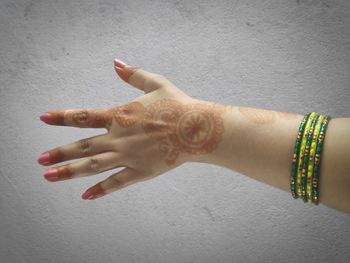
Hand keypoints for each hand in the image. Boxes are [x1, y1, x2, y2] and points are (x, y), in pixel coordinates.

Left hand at [38, 58, 225, 199]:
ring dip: (70, 171)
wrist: (196, 128)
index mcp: (121, 116)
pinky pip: (117, 182)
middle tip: (40, 160)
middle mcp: (119, 137)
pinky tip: (86, 196)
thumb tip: (116, 63)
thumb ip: (134, 74)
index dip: (62, 116)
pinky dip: (101, 189)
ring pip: (93, 166)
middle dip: (60, 153)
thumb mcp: (156, 83)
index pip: (84, 116)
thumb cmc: (179, 105)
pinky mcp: (141, 171)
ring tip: (49, 177)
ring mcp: (129, 156)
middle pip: (83, 146)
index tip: (44, 118)